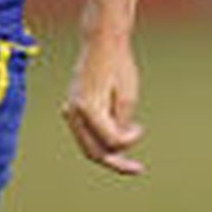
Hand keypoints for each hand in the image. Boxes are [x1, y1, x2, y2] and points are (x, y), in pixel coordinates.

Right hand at [63, 35, 145, 174]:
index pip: (110, 141)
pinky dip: (101, 138)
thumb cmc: (118, 66)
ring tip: (130, 149)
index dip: (129, 141)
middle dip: (116, 161)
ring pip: (88, 145)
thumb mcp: (128, 96)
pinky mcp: (73, 107)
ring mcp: (70, 110)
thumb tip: (117, 145)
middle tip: (136, 169)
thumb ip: (121, 124)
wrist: (101, 42)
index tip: (140, 127)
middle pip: (93, 152)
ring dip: (109, 150)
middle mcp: (74, 112)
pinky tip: (118, 135)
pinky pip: (86, 133)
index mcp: (88, 109)